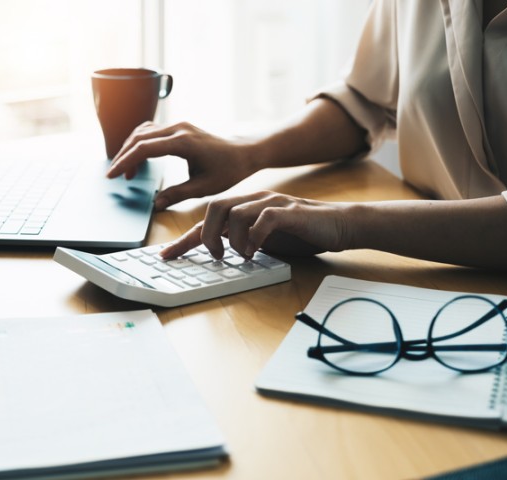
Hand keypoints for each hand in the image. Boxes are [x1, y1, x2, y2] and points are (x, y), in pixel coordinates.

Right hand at [106, 121, 256, 209]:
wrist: (243, 153)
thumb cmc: (228, 170)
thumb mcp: (204, 188)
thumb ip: (177, 194)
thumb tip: (155, 204)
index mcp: (183, 142)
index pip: (144, 148)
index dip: (125, 161)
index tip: (112, 175)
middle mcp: (178, 129)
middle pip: (139, 137)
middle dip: (123, 156)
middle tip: (114, 176)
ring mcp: (178, 126)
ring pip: (143, 132)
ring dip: (130, 149)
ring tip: (127, 172)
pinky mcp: (178, 128)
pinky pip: (151, 131)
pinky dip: (140, 143)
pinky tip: (138, 159)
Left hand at [160, 191, 350, 259]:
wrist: (340, 224)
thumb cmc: (302, 233)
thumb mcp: (265, 240)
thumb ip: (242, 242)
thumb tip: (219, 256)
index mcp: (245, 207)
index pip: (207, 220)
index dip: (185, 239)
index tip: (166, 255)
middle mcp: (254, 201)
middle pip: (214, 207)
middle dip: (207, 234)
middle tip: (215, 256)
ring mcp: (271, 203)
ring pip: (234, 211)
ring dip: (231, 238)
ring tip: (242, 255)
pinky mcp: (289, 211)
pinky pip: (263, 218)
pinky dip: (254, 236)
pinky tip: (257, 249)